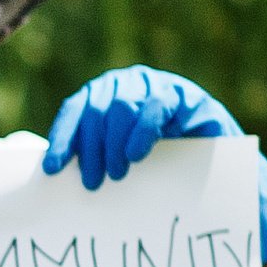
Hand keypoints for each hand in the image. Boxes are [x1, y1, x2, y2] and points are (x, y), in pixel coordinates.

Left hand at [41, 64, 266, 258]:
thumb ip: (95, 155)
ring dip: (113, 142)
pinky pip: (156, 104)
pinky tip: (136, 154)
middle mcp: (127, 84)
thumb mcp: (122, 160)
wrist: (218, 167)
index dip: (62, 138)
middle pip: (95, 108)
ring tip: (115, 174)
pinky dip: (141, 129)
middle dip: (90, 148)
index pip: (75, 110)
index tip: (53, 169)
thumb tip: (48, 174)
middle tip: (92, 183)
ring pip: (121, 104)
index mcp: (105, 95)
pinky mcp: (185, 96)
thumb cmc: (163, 164)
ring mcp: (156, 85)